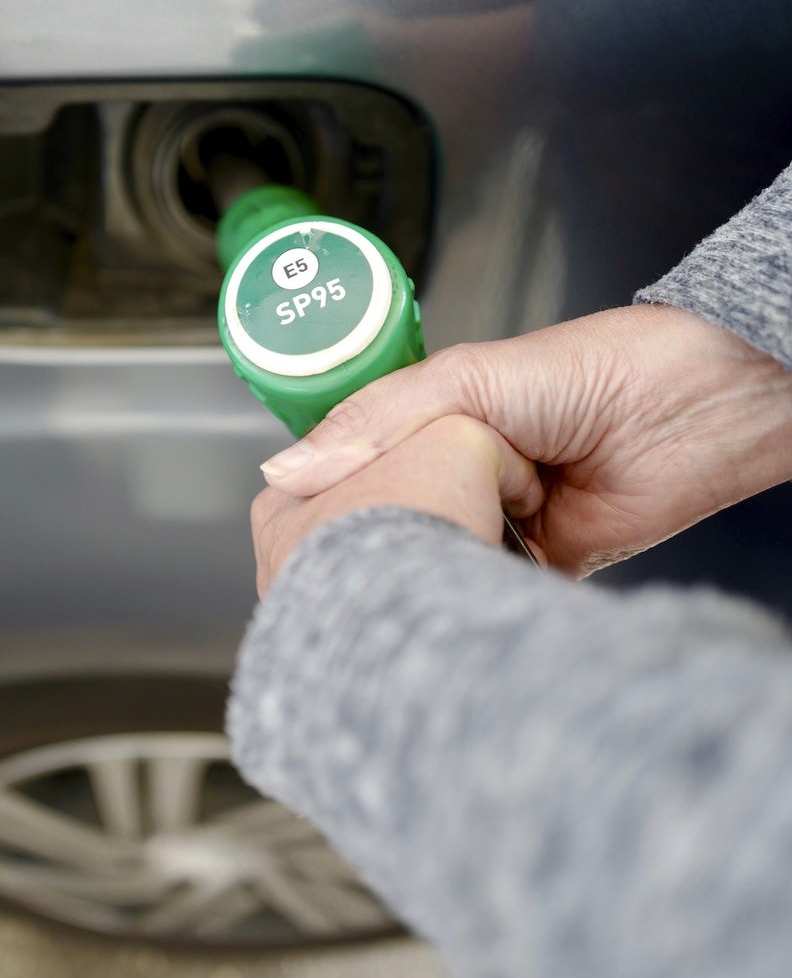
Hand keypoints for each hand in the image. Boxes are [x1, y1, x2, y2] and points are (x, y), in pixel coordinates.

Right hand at [260, 306, 791, 576]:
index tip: (287, 539)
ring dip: (423, 573)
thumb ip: (375, 421)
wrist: (691, 413)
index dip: (319, 503)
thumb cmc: (589, 371)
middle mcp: (454, 477)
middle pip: (388, 524)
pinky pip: (485, 593)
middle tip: (338, 575)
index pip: (349, 473)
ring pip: (433, 562)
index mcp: (425, 428)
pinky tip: (449, 605)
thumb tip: (286, 471)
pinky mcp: (533, 566)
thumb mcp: (463, 378)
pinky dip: (473, 598)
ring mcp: (491, 523)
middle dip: (372, 545)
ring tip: (394, 589)